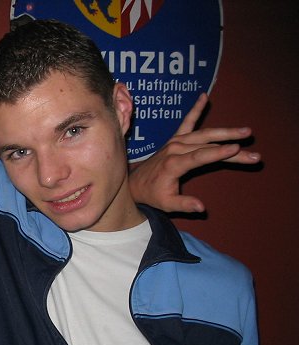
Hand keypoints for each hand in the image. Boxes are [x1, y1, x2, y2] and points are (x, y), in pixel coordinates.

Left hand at [129, 93, 260, 212]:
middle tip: (252, 150)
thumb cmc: (152, 194)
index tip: (237, 149)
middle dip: (231, 146)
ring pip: (204, 134)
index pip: (199, 156)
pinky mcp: (174, 138)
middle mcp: (174, 149)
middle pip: (208, 146)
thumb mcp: (166, 204)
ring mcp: (174, 141)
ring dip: (225, 132)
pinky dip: (195, 109)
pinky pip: (187, 122)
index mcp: (173, 164)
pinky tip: (203, 96)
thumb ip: (184, 204)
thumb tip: (201, 207)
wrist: (134, 183)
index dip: (218, 153)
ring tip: (246, 131)